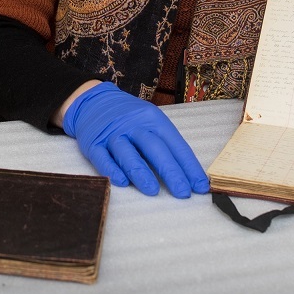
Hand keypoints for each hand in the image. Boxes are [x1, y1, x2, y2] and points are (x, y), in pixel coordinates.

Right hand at [62, 81, 209, 197]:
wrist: (93, 100)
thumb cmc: (128, 117)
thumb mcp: (150, 120)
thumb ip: (166, 143)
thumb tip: (188, 174)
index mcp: (153, 119)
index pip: (175, 144)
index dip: (188, 166)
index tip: (200, 186)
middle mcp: (133, 125)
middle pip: (154, 148)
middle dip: (170, 171)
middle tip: (183, 192)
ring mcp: (112, 134)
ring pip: (128, 154)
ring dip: (141, 173)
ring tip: (153, 190)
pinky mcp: (93, 143)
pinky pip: (103, 158)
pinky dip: (112, 170)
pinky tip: (122, 182)